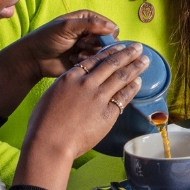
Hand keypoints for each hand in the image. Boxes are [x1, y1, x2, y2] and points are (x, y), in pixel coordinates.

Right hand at [14, 42, 148, 189]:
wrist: (49, 142)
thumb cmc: (44, 124)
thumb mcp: (52, 96)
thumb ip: (67, 88)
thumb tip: (74, 88)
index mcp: (70, 77)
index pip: (94, 60)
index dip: (109, 52)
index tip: (119, 46)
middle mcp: (86, 83)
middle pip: (111, 64)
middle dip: (127, 54)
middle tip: (138, 48)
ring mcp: (98, 97)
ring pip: (121, 77)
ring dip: (135, 67)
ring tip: (145, 60)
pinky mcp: (107, 113)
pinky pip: (123, 97)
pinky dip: (132, 88)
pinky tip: (138, 82)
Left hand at [15, 10, 119, 80]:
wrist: (33, 59)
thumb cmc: (46, 38)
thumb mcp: (67, 27)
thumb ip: (90, 24)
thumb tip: (113, 27)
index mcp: (87, 19)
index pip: (110, 26)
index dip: (104, 34)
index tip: (89, 38)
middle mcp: (90, 32)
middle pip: (108, 41)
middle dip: (95, 45)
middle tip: (80, 46)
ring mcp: (88, 47)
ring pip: (103, 54)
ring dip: (90, 54)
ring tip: (76, 54)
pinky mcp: (85, 61)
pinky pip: (95, 64)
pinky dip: (85, 62)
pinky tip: (73, 60)